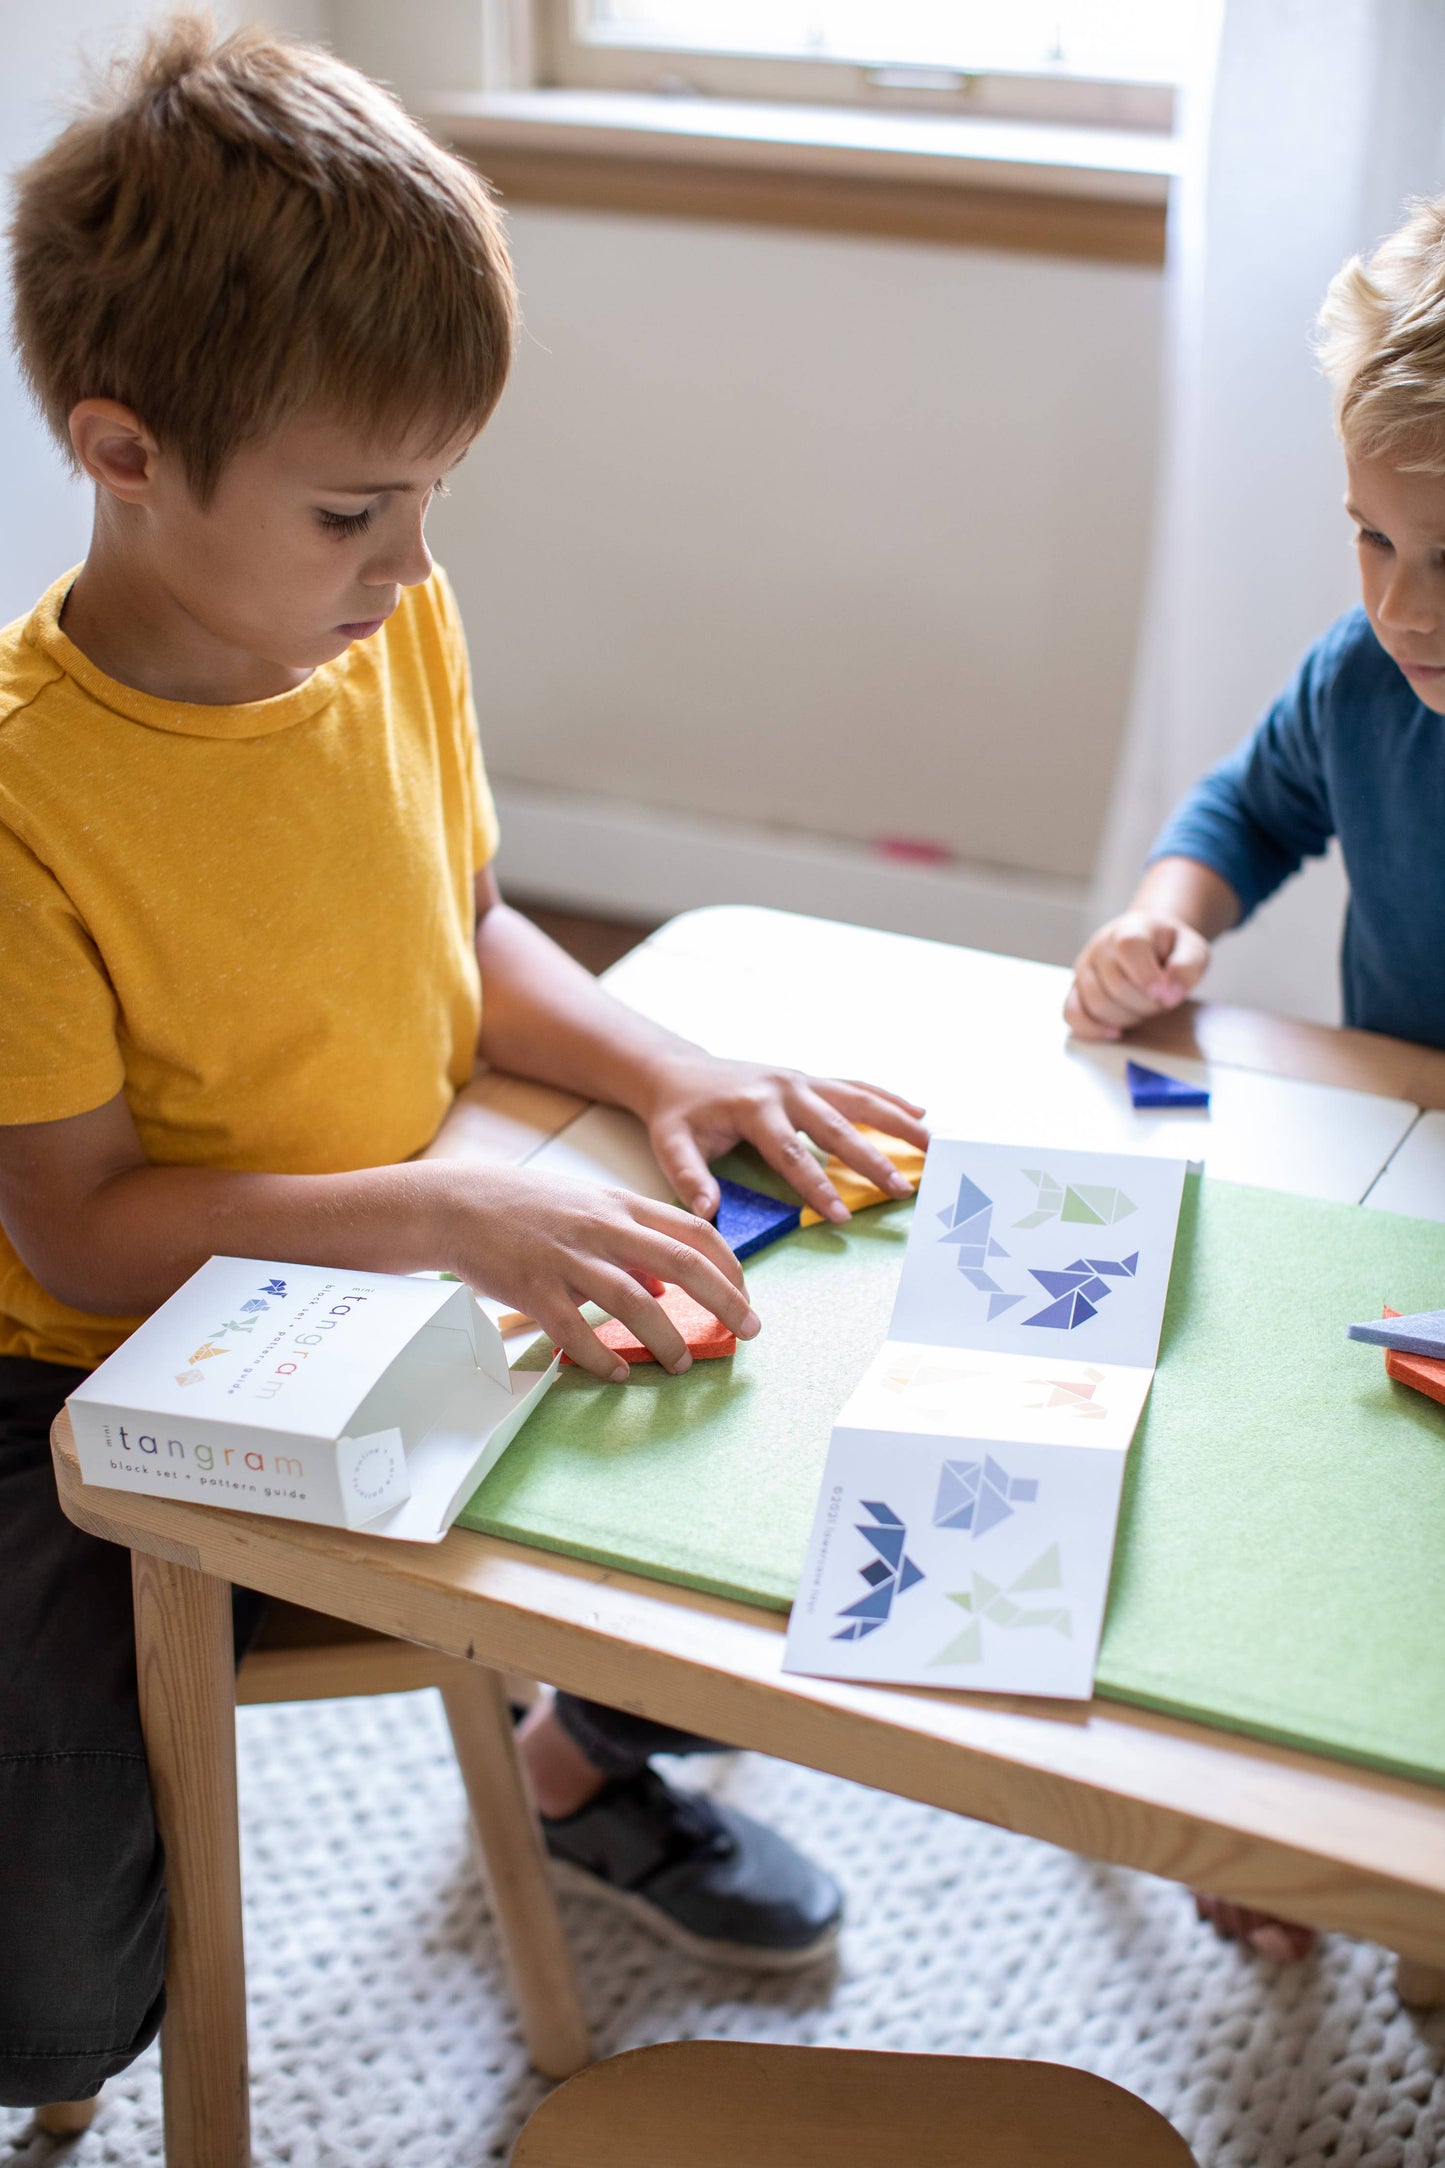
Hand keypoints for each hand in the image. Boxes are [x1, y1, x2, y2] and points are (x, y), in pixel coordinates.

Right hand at [436, 1164, 756, 1380]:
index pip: (694, 1231)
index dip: (729, 1266)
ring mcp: (568, 1258)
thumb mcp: (588, 1207)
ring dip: (667, 1339)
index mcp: (621, 1205)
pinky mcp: (533, 1288)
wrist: (456, 1203)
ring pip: (636, 1302)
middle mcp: (603, 1228)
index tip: (746, 1296)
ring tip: (680, 1365)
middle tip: (748, 1331)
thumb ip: (630, 1240)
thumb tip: (667, 1286)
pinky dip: (602, 1358)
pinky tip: (617, 1373)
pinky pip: (576, 1331)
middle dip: (725, 1301)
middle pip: (682, 1264)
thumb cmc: (528, 1208)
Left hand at [634, 1052, 928, 1222]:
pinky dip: (889, 1099)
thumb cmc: (678, 1113)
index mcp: (754, 1107)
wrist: (680, 1070)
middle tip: (901, 1189)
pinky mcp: (810, 1078)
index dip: (818, 1187)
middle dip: (871, 1160)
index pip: (791, 1154)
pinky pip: (856, 1087)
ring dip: (898, 1122)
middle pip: (837, 1127)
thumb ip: (690, 1177)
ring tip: (934, 1146)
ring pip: (859, 1100)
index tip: (842, 1216)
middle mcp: (786, 1088)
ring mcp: (802, 1079)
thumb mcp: (670, 1144)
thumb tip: (709, 1212)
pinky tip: (919, 1112)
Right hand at [1064, 911, 1210, 1040]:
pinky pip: (1072, 1013)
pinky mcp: (1076, 988)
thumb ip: (1187, 967)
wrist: (1148, 941)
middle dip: (1146, 1004)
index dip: (1147, 976)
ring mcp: (1084, 967)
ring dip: (1126, 1017)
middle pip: (1116, 986)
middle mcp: (1100, 946)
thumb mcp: (1193, 950)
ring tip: (1142, 1008)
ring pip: (1096, 1004)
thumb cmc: (1170, 947)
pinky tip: (1115, 1031)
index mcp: (1130, 929)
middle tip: (1161, 1000)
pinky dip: (1091, 1028)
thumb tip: (1169, 992)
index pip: (1128, 948)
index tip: (1166, 992)